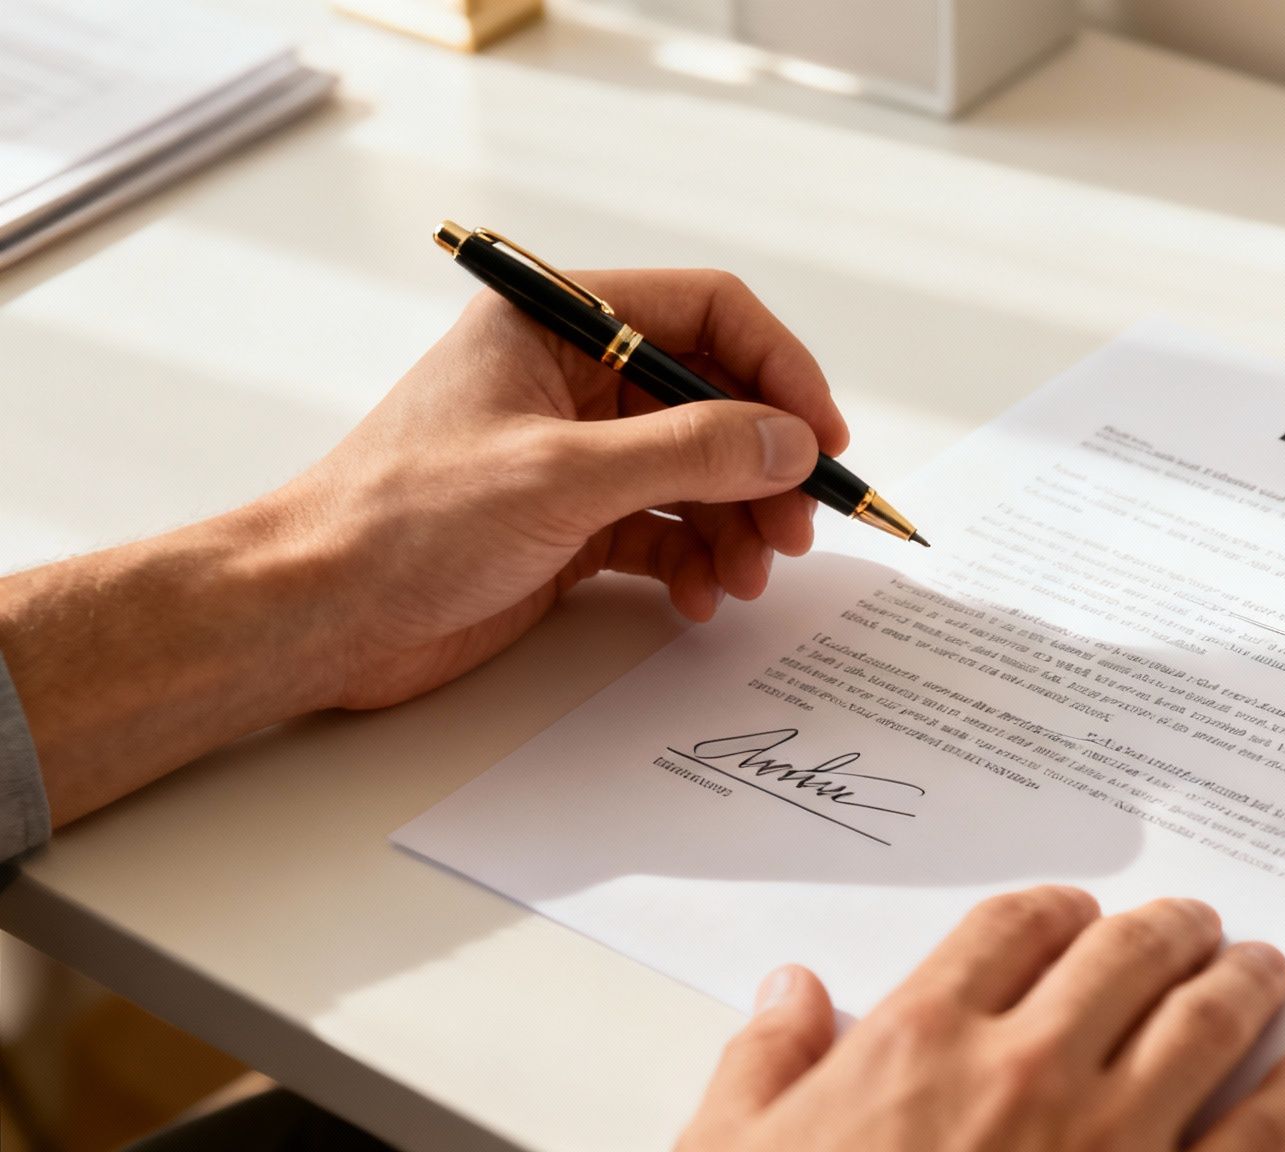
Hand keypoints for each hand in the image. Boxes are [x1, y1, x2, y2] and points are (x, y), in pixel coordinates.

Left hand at [271, 269, 849, 708]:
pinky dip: (694, 563)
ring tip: (750, 578)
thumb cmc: (403, 520)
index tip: (822, 439)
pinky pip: (663, 530)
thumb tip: (790, 440)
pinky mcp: (568, 523)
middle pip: (712, 402)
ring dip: (737, 525)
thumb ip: (690, 453)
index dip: (779, 370)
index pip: (707, 314)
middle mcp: (571, 378)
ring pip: (696, 474)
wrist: (315, 613)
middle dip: (763, 468)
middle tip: (797, 531)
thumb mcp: (563, 476)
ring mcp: (572, 453)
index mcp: (556, 322)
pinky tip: (701, 599)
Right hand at [674, 887, 1284, 1151]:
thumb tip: (788, 992)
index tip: (1074, 915)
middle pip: (1124, 957)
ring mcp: (1109, 1144)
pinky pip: (1258, 1140)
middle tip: (1193, 925)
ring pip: (1204, 1024)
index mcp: (921, 1040)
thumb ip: (763, 1061)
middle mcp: (1026, 1071)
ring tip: (1260, 969)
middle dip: (1168, 929)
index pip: (1012, 929)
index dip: (1054, 910)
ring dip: (1240, 983)